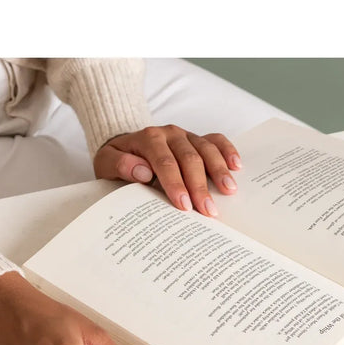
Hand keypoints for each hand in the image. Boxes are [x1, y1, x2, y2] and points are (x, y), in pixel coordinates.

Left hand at [92, 125, 241, 216]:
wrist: (125, 146)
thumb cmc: (118, 160)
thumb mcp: (106, 163)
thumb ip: (119, 165)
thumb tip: (142, 171)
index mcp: (147, 138)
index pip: (164, 162)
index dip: (175, 184)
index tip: (184, 205)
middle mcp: (169, 133)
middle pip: (189, 158)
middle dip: (200, 186)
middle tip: (208, 211)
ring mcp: (186, 135)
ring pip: (206, 149)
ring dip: (219, 171)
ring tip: (229, 191)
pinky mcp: (197, 139)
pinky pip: (216, 140)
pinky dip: (228, 151)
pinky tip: (237, 166)